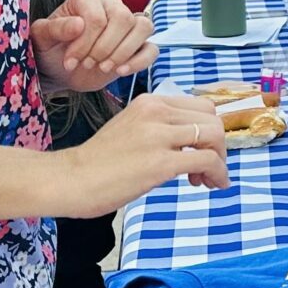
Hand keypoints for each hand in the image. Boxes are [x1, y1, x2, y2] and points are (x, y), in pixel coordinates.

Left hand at [33, 0, 159, 86]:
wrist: (60, 69)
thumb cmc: (50, 49)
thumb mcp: (42, 38)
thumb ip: (55, 28)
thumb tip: (78, 24)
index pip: (98, 17)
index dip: (85, 42)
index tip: (70, 61)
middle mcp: (113, 6)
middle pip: (124, 19)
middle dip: (104, 47)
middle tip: (87, 64)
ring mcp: (129, 24)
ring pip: (143, 27)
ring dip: (123, 52)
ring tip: (103, 68)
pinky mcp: (139, 45)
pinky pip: (152, 49)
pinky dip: (139, 61)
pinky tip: (121, 71)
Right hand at [53, 93, 228, 216]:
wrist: (67, 180)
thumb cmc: (97, 162)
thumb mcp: (131, 129)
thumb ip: (160, 128)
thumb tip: (193, 141)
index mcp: (149, 102)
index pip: (200, 107)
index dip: (208, 129)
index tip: (200, 150)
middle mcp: (156, 112)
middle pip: (211, 119)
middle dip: (217, 144)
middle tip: (205, 168)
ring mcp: (158, 136)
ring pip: (214, 136)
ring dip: (219, 159)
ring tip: (203, 179)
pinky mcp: (161, 162)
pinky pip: (208, 160)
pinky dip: (218, 173)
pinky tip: (208, 184)